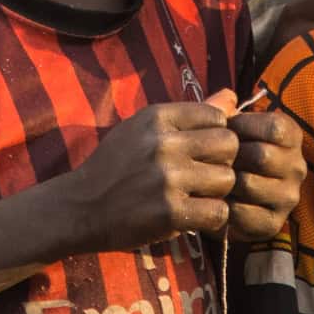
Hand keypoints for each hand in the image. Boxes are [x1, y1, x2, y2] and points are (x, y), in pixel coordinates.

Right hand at [56, 100, 238, 253]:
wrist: (80, 206)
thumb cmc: (115, 165)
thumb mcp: (144, 129)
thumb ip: (191, 114)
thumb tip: (233, 96)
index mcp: (157, 117)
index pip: (217, 116)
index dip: (216, 135)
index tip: (201, 151)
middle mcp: (163, 143)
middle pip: (228, 145)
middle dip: (222, 161)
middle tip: (204, 175)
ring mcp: (167, 178)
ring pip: (226, 179)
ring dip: (216, 192)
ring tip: (195, 196)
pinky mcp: (169, 212)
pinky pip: (218, 212)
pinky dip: (210, 217)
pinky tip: (192, 215)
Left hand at [222, 103, 304, 241]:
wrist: (214, 194)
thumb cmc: (222, 152)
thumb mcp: (222, 126)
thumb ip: (222, 108)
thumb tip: (227, 96)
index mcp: (291, 137)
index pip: (275, 127)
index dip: (243, 126)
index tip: (224, 131)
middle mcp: (297, 167)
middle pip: (262, 155)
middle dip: (231, 156)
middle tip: (213, 158)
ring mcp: (289, 197)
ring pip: (250, 184)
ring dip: (224, 182)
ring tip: (212, 179)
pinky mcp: (273, 224)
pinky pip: (242, 213)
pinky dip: (223, 206)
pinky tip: (217, 200)